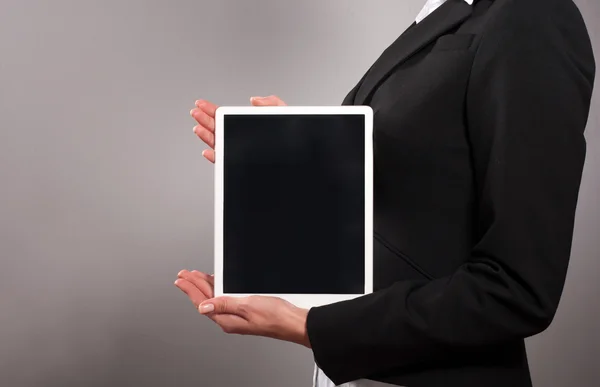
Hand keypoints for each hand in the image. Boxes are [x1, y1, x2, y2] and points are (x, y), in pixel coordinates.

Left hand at [174, 270, 309, 346]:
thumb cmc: (275, 317)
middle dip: (193, 286)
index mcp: (227, 320)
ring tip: (193, 277)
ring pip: (214, 298)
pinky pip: (224, 299)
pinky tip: (214, 283)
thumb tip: (203, 307)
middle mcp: (229, 319)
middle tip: (183, 275)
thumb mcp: (248, 306)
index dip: (190, 289)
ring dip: (203, 286)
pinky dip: (216, 289)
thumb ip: (225, 304)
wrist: (292, 321)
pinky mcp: (243, 311)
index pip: (202, 302)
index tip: (181, 280)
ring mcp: (236, 316)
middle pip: (205, 300)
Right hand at [190, 95, 286, 162]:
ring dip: (207, 136)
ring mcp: (240, 153)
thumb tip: (255, 100)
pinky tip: (209, 151)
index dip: (212, 110)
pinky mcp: (241, 166)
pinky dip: (215, 158)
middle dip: (205, 120)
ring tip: (198, 127)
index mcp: (247, 126)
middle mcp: (241, 140)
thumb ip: (272, 104)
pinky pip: (224, 163)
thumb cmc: (294, 140)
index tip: (202, 104)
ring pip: (218, 144)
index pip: (226, 117)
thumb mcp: (284, 116)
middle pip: (218, 129)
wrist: (301, 161)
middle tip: (196, 112)